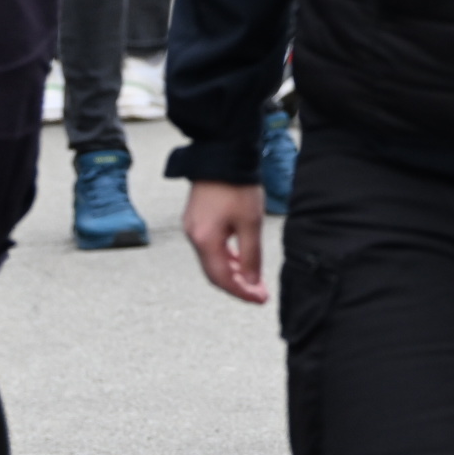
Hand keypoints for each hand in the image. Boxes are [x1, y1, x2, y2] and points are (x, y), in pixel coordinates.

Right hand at [184, 181, 267, 303]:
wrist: (221, 155)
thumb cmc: (237, 186)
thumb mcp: (250, 222)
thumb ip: (251, 255)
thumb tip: (252, 282)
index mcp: (204, 240)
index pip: (222, 278)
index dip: (241, 292)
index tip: (260, 299)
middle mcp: (194, 237)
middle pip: (215, 273)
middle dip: (238, 285)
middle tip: (260, 294)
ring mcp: (193, 228)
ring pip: (213, 261)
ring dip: (234, 272)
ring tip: (255, 280)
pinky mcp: (197, 220)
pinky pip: (211, 248)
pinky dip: (227, 257)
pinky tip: (242, 260)